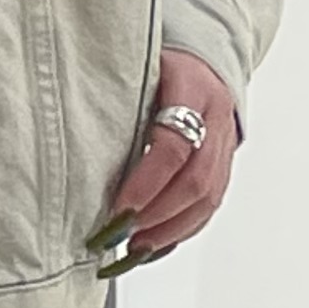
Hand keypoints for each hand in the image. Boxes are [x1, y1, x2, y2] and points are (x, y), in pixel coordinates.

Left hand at [88, 48, 238, 273]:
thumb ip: (122, 96)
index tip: (120, 207)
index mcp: (193, 89)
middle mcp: (217, 120)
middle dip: (158, 215)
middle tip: (123, 234)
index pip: (173, 146)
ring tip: (136, 248)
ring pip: (208, 199)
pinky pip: (210, 206)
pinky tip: (156, 244)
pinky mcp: (226, 166)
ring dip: (171, 230)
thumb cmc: (162, 61)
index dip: (147, 182)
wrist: (204, 59)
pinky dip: (182, 230)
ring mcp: (226, 145)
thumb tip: (81, 139)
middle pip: (196, 181)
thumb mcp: (140, 64)